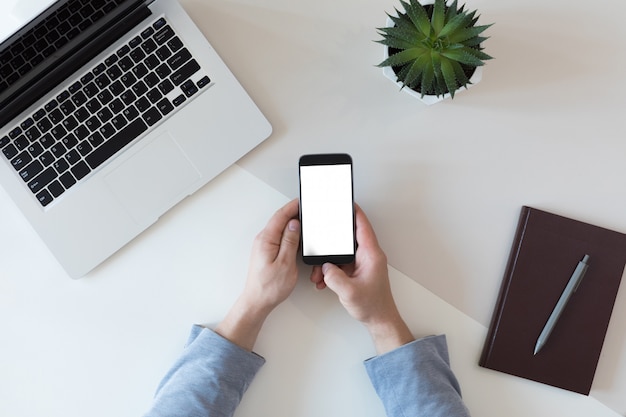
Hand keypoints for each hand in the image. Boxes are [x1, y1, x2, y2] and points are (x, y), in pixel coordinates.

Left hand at [216, 199, 300, 350]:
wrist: (257, 302)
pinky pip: (278, 236)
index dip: (293, 206)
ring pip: (279, 228)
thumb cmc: (270, 287)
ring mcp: (263, 246)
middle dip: (293, 212)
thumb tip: (294, 224)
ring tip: (305, 220)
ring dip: (291, 223)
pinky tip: (297, 236)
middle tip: (307, 209)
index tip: (303, 201)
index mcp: (266, 240)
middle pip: (279, 219)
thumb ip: (290, 241)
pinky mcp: (266, 252)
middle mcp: (263, 240)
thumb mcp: (286, 263)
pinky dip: (288, 233)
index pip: (280, 216)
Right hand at [310, 204, 413, 353]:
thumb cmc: (373, 306)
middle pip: (348, 238)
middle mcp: (368, 256)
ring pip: (341, 253)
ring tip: (318, 273)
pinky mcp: (357, 271)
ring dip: (328, 261)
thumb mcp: (349, 292)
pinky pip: (341, 264)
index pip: (362, 226)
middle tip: (321, 235)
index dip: (354, 212)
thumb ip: (334, 277)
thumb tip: (324, 267)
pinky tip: (323, 279)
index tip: (345, 201)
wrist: (379, 320)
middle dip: (331, 241)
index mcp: (371, 255)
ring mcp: (363, 263)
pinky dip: (331, 270)